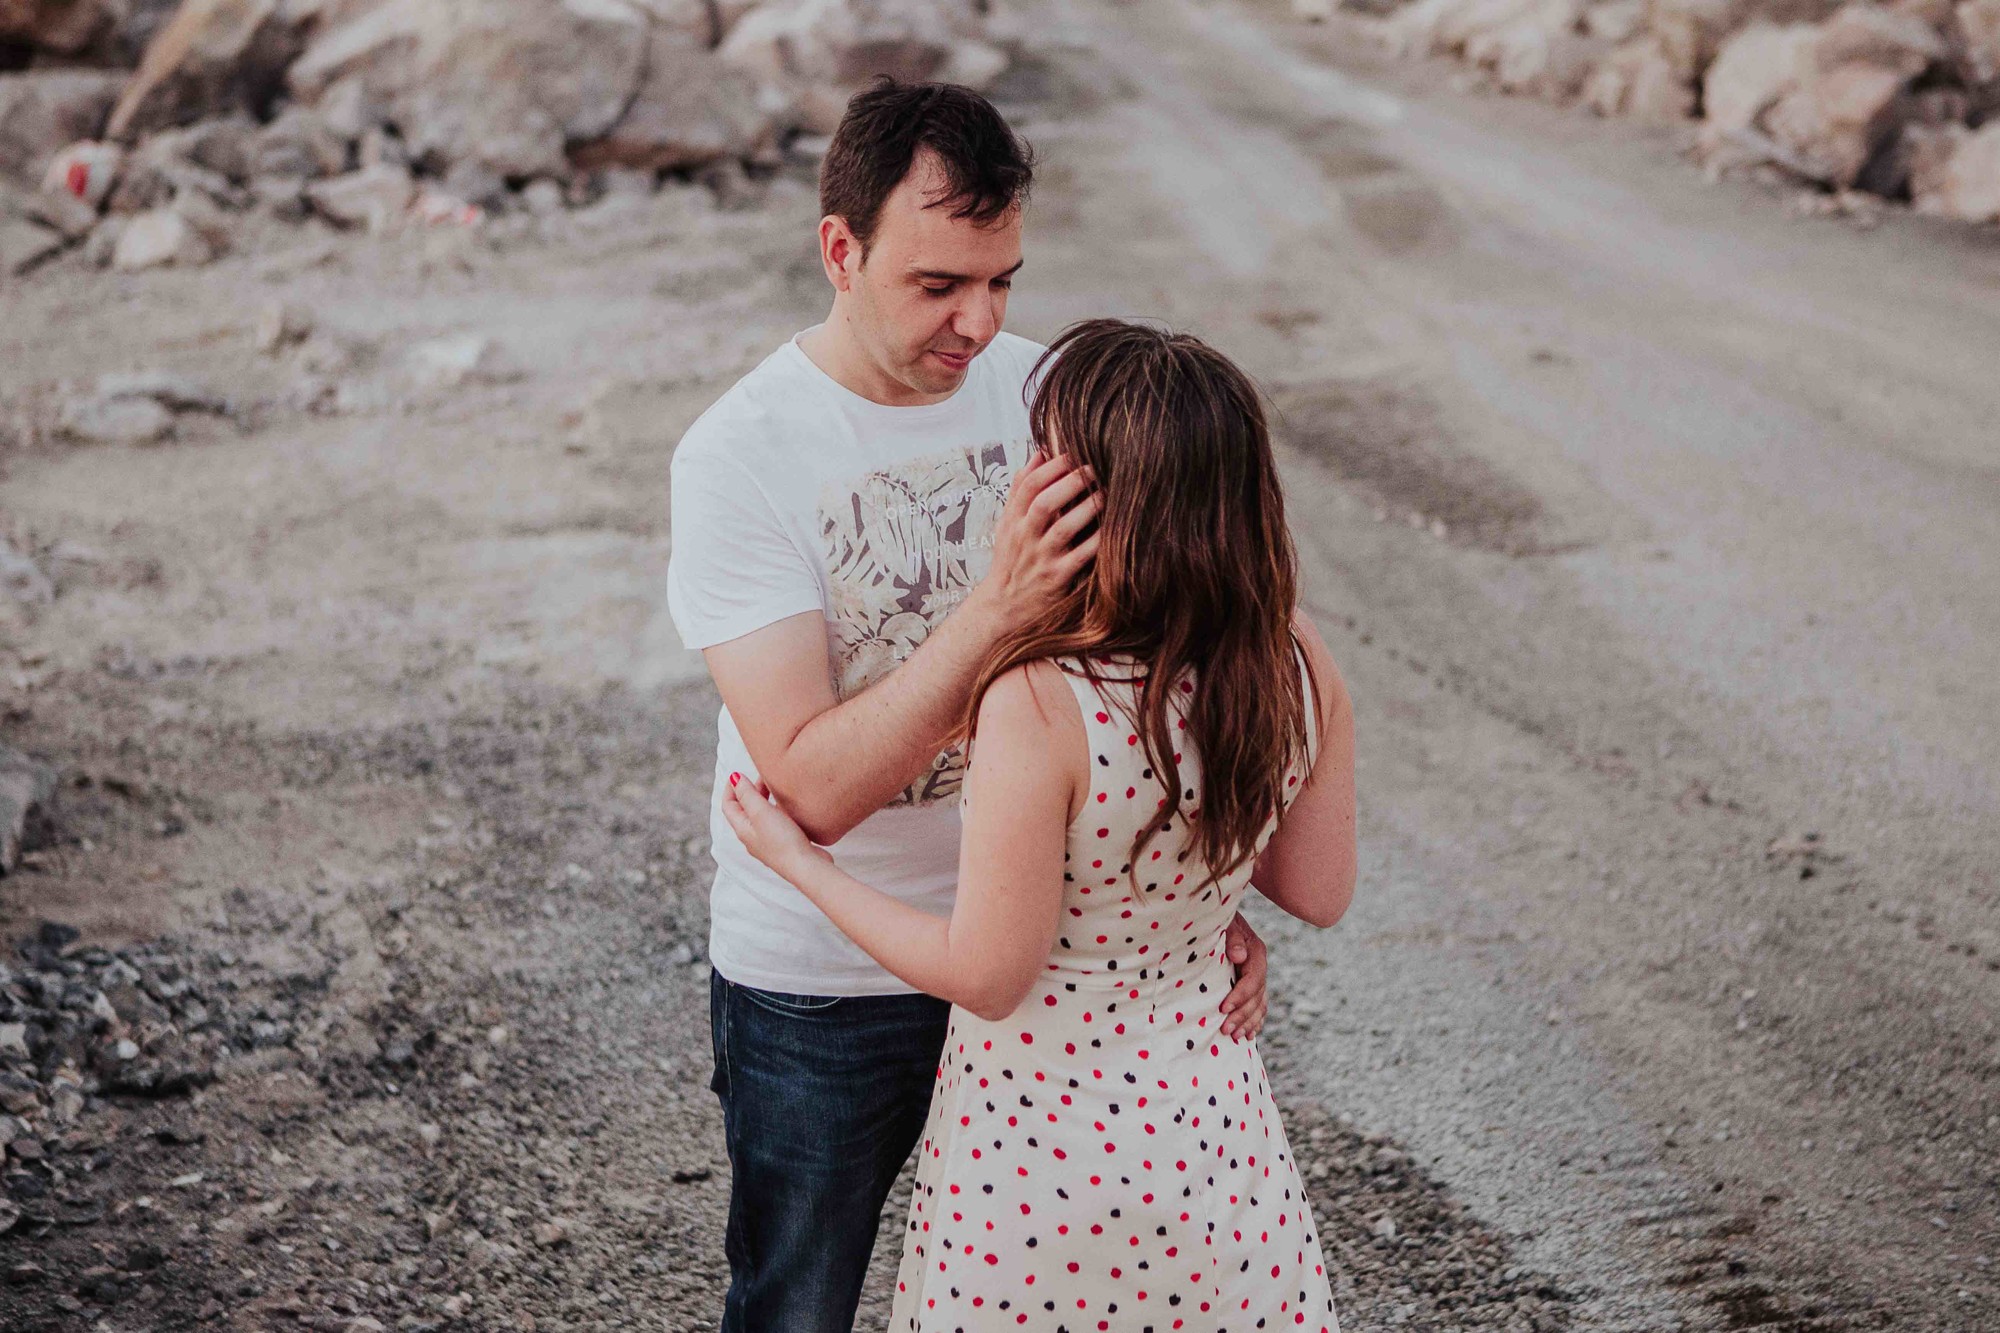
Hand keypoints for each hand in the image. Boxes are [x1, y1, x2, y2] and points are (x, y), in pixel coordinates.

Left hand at [721, 773, 831, 882]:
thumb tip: (735, 778)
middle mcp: (753, 837)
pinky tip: (789, 807)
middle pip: (745, 810)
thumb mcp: (761, 813)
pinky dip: (777, 810)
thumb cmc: (782, 841)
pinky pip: (775, 823)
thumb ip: (747, 795)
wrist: (805, 867)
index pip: (729, 806)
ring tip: (776, 788)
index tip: (739, 773)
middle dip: (750, 791)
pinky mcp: (784, 845)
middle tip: (763, 776)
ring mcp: (768, 842)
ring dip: (764, 799)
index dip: (731, 788)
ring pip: (761, 816)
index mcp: (743, 829)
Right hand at [979, 449, 1099, 631]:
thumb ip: (1021, 489)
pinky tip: (1112, 527)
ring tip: (1106, 493)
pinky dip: (1098, 540)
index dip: (1052, 467)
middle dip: (1071, 482)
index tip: (1072, 454)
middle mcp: (1025, 538)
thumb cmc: (1011, 560)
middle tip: (1094, 468)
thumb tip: (1040, 452)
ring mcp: (1042, 559)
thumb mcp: (1007, 523)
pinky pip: (1082, 557)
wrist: (1003, 607)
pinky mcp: (1058, 579)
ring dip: (1087, 508)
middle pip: (1044, 503)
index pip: (1028, 486)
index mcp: (1013, 521)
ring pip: (1064, 529)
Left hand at [1219, 913, 1267, 1040]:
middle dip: (1242, 1015)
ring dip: (1249, 1022)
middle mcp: (1259, 966)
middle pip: (1257, 996)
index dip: (1240, 996)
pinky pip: (1259, 1006)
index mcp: (1255, 952)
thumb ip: (1232, 938)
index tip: (1223, 1008)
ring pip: (1260, 1004)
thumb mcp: (1226, 923)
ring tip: (1235, 1036)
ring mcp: (1257, 976)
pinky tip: (1249, 1034)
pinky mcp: (1251, 984)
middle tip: (1226, 1030)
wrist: (1221, 914)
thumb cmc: (1220, 919)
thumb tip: (1239, 955)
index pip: (1252, 980)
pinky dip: (1255, 1020)